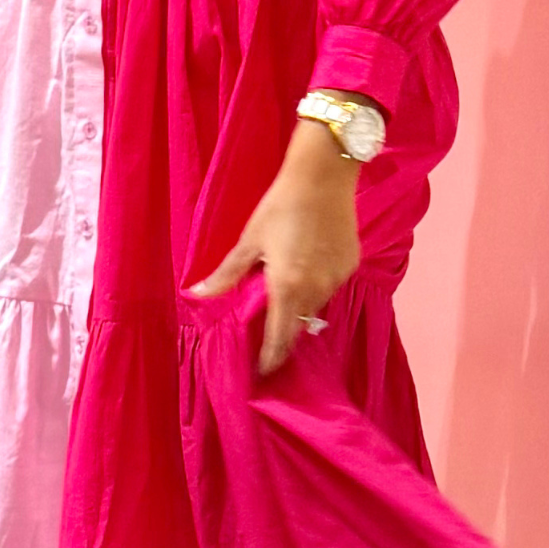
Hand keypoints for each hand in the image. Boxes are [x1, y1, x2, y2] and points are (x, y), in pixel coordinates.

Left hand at [189, 118, 363, 373]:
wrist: (323, 176)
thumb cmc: (279, 205)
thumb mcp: (249, 241)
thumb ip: (227, 274)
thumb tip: (196, 295)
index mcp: (287, 288)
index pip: (279, 338)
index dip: (270, 358)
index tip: (262, 371)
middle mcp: (317, 290)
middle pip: (299, 325)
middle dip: (283, 333)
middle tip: (268, 338)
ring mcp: (338, 278)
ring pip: (316, 306)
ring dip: (300, 306)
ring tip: (285, 293)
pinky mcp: (351, 265)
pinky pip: (331, 286)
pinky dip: (317, 284)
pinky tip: (307, 266)